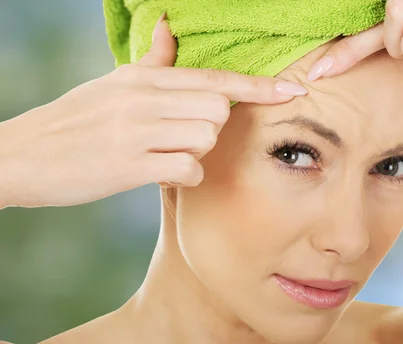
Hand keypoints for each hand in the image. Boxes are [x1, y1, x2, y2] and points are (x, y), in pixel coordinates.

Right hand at [0, 14, 306, 208]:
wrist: (22, 154)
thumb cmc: (75, 120)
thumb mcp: (113, 84)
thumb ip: (150, 60)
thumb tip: (168, 25)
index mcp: (144, 78)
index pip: (214, 78)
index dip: (258, 86)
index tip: (293, 90)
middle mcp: (144, 98)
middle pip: (218, 110)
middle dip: (210, 129)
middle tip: (177, 138)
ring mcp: (137, 130)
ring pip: (206, 138)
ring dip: (195, 152)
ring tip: (163, 154)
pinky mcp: (129, 164)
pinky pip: (189, 168)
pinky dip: (184, 176)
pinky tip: (160, 174)